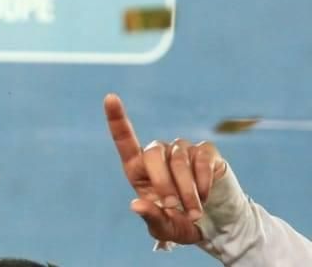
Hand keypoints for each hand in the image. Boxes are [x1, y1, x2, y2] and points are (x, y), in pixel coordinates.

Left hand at [104, 93, 227, 244]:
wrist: (214, 224)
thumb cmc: (180, 222)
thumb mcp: (164, 227)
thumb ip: (151, 217)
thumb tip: (136, 205)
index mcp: (139, 169)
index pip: (124, 139)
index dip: (117, 118)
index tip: (110, 97)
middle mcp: (159, 153)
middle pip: (153, 154)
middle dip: (163, 183)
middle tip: (172, 208)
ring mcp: (182, 150)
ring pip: (178, 160)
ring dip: (186, 190)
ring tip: (194, 212)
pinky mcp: (206, 152)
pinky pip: (201, 159)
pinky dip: (203, 182)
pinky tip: (205, 197)